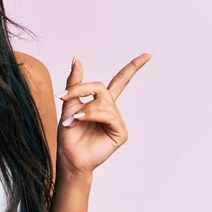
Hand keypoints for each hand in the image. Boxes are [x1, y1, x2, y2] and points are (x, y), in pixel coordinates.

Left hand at [55, 53, 151, 176]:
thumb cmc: (69, 133)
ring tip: (72, 119)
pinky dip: (91, 115)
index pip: (121, 80)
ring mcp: (118, 121)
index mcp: (102, 102)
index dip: (133, 67)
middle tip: (63, 96)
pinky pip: (107, 115)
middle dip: (81, 89)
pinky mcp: (120, 132)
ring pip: (102, 102)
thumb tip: (77, 58)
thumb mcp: (69, 102)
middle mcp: (112, 110)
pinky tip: (80, 121)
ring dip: (83, 108)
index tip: (148, 55)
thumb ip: (75, 82)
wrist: (69, 156)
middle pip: (102, 87)